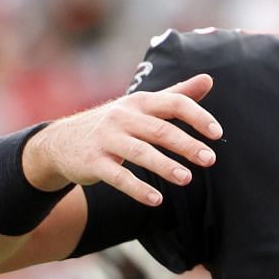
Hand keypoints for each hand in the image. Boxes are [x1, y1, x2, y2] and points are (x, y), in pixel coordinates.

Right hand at [25, 75, 222, 206]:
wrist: (61, 141)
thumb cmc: (115, 123)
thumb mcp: (142, 105)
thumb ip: (176, 95)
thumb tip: (209, 78)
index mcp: (139, 102)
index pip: (173, 103)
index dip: (197, 116)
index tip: (217, 133)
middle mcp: (123, 118)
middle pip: (160, 130)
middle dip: (187, 145)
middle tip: (210, 159)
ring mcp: (106, 139)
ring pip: (140, 153)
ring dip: (165, 166)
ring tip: (186, 179)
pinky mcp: (93, 162)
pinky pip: (118, 176)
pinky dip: (138, 188)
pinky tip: (157, 200)